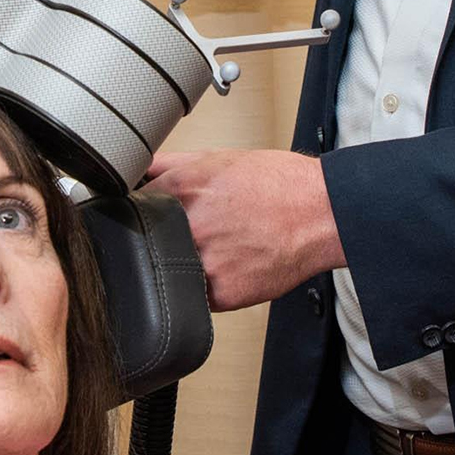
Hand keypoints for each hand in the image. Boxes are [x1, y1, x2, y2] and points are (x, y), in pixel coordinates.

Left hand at [143, 150, 346, 310]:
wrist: (322, 213)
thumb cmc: (278, 185)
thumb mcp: (216, 159)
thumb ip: (168, 163)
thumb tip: (134, 169)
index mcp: (180, 190)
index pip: (132, 208)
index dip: (142, 214)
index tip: (152, 218)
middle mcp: (187, 227)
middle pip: (150, 242)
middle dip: (165, 239)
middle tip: (200, 232)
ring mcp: (202, 263)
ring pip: (172, 272)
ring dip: (185, 264)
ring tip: (219, 248)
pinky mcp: (221, 293)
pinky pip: (197, 295)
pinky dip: (207, 285)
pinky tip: (229, 266)